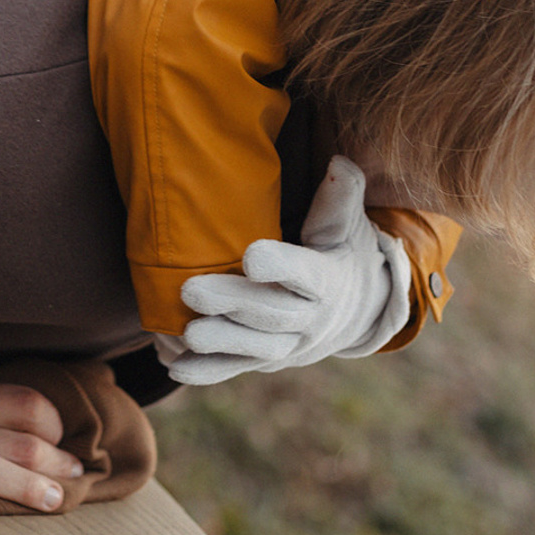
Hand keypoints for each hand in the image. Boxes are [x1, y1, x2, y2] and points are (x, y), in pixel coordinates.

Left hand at [158, 158, 410, 385]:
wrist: (360, 310)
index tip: (251, 255)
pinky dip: (208, 371)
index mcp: (328, 282)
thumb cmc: (343, 253)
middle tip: (190, 290)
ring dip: (220, 342)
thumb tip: (340, 163)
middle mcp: (312, 321)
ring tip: (186, 333)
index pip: (306, 275)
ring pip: (255, 348)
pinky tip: (174, 366)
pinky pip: (238, 368)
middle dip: (231, 304)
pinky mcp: (268, 361)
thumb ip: (339, 199)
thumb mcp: (348, 226)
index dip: (281, 267)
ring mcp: (290, 346)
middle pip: (271, 314)